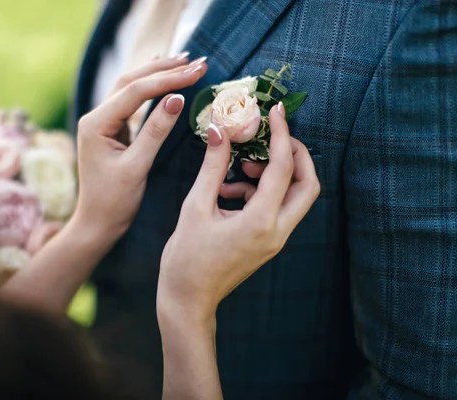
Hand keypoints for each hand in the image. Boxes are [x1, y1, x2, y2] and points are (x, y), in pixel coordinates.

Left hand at [73, 57, 207, 244]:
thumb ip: (155, 131)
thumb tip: (176, 99)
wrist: (97, 222)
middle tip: (195, 61)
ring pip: (130, 87)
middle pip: (131, 81)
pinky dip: (149, 87)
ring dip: (157, 73)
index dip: (168, 80)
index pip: (136, 92)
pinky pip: (131, 101)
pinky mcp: (111, 129)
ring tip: (184, 61)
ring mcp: (101, 122)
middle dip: (164, 69)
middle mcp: (95, 117)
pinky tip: (161, 74)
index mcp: (96, 124)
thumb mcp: (137, 166)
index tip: (196, 72)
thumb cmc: (115, 201)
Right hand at [157, 103, 320, 322]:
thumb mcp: (196, 207)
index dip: (281, 134)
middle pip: (308, 185)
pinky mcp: (268, 242)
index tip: (275, 111)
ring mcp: (275, 239)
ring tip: (241, 166)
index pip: (283, 168)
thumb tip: (221, 131)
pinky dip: (259, 191)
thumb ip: (212, 167)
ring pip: (294, 196)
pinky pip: (276, 208)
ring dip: (274, 173)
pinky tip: (229, 189)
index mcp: (260, 222)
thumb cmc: (186, 259)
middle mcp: (276, 231)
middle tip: (272, 135)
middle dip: (295, 154)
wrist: (188, 299)